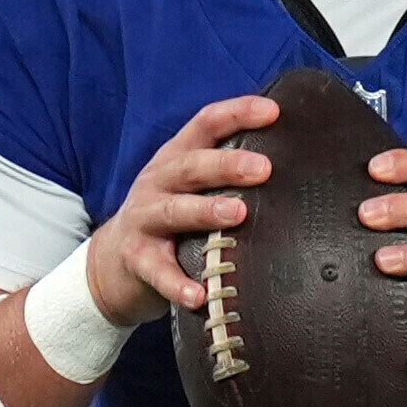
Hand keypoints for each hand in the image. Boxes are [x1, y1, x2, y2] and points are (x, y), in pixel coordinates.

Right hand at [85, 96, 283, 331]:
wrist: (113, 260)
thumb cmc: (171, 217)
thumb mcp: (190, 185)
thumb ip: (225, 172)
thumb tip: (293, 162)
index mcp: (177, 158)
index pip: (205, 124)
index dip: (236, 113)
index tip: (272, 111)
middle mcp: (158, 182)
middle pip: (191, 167)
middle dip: (227, 165)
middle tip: (263, 168)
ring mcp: (144, 220)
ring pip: (175, 211)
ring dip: (206, 211)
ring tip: (237, 214)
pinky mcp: (137, 259)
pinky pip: (158, 272)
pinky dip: (177, 284)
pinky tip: (198, 295)